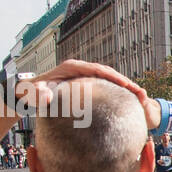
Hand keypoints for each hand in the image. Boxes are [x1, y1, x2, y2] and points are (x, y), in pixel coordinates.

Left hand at [28, 59, 148, 113]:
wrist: (30, 93)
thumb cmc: (33, 94)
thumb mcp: (34, 94)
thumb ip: (37, 95)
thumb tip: (44, 97)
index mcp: (73, 68)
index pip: (98, 70)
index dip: (114, 78)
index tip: (128, 86)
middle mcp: (81, 69)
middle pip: (109, 74)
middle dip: (126, 83)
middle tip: (142, 94)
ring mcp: (85, 76)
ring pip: (110, 80)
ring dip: (126, 88)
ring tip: (142, 99)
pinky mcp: (87, 84)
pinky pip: (106, 86)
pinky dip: (119, 93)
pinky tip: (129, 103)